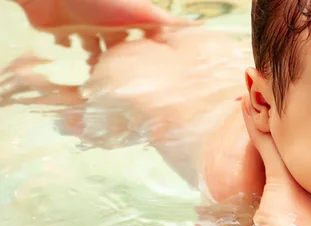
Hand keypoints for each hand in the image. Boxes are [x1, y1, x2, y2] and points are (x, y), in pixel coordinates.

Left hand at [12, 0, 191, 63]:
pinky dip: (68, 48)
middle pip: (121, 46)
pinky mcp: (62, 28)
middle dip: (124, 63)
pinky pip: (67, 42)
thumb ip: (168, 22)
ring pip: (95, 47)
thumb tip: (200, 26)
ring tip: (100, 80)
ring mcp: (85, 25)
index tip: (158, 75)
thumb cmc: (101, 0)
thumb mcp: (141, 12)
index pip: (145, 38)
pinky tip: (71, 57)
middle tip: (127, 85)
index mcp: (129, 19)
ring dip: (97, 61)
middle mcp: (109, 23)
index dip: (150, 54)